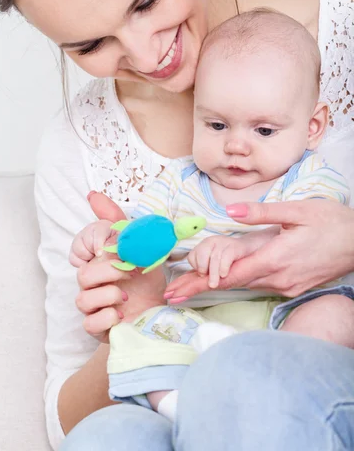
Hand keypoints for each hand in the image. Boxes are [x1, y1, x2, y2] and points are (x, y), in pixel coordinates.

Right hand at [76, 192, 165, 342]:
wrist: (158, 312)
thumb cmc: (146, 278)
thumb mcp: (140, 244)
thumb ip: (118, 220)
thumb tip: (92, 195)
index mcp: (98, 261)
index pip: (77, 248)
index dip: (87, 245)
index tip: (106, 247)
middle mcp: (92, 283)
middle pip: (82, 274)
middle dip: (108, 270)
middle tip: (129, 271)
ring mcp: (93, 306)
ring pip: (82, 299)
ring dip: (107, 294)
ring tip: (126, 295)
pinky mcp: (98, 328)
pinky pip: (89, 324)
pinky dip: (106, 317)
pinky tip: (121, 314)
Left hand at [166, 200, 353, 301]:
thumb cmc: (331, 222)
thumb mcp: (297, 210)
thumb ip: (261, 213)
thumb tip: (229, 212)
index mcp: (276, 258)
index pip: (231, 274)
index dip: (202, 282)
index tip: (179, 288)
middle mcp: (279, 277)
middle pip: (233, 283)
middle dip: (201, 287)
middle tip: (172, 294)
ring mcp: (287, 285)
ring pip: (246, 284)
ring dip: (218, 285)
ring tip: (191, 288)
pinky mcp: (294, 286)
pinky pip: (261, 284)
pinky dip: (240, 281)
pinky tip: (227, 279)